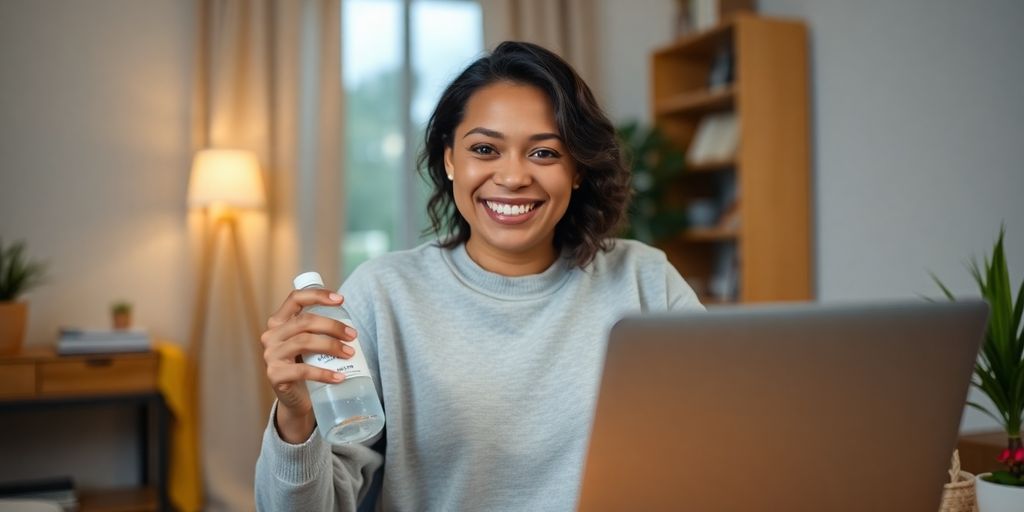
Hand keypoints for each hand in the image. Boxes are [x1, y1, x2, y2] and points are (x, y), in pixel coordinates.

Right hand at [261, 289, 357, 443]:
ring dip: (331, 346)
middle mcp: (271, 335)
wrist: (296, 398)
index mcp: (279, 322)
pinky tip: (340, 376)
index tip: (341, 299)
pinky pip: (303, 371)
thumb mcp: (310, 343)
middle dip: (333, 326)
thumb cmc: (307, 365)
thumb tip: (351, 323)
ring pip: (304, 342)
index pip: (295, 298)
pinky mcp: (275, 375)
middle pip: (304, 322)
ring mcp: (270, 355)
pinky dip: (325, 373)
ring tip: (350, 353)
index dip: (318, 296)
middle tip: (353, 335)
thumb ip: (319, 329)